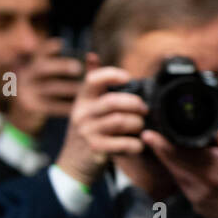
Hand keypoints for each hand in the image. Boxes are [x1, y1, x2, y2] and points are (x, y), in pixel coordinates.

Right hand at [7, 37, 85, 136]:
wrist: (27, 113)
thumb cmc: (49, 89)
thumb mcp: (52, 76)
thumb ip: (70, 66)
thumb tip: (93, 55)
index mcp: (35, 64)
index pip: (40, 52)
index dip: (49, 47)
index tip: (62, 43)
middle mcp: (28, 75)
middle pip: (43, 67)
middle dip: (61, 66)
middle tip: (77, 67)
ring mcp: (28, 91)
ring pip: (49, 88)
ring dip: (68, 88)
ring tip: (84, 89)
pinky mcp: (32, 106)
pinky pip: (51, 106)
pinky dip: (66, 106)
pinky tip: (79, 106)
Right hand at [54, 53, 147, 186]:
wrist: (74, 161)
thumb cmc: (88, 128)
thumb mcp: (86, 104)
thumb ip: (93, 83)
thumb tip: (91, 55)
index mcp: (82, 98)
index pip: (93, 79)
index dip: (112, 74)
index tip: (127, 78)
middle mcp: (82, 113)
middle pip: (114, 101)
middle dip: (135, 104)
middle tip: (144, 110)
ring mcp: (87, 131)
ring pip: (121, 121)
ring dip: (138, 124)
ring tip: (140, 127)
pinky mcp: (96, 148)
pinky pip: (125, 143)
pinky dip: (137, 144)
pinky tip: (138, 144)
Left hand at [142, 124, 217, 217]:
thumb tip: (208, 120)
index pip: (183, 151)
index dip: (162, 143)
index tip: (150, 134)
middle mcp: (205, 178)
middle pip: (172, 161)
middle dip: (158, 147)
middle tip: (148, 136)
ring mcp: (196, 192)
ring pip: (173, 171)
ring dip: (165, 159)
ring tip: (159, 147)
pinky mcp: (192, 201)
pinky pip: (180, 182)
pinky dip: (176, 172)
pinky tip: (177, 165)